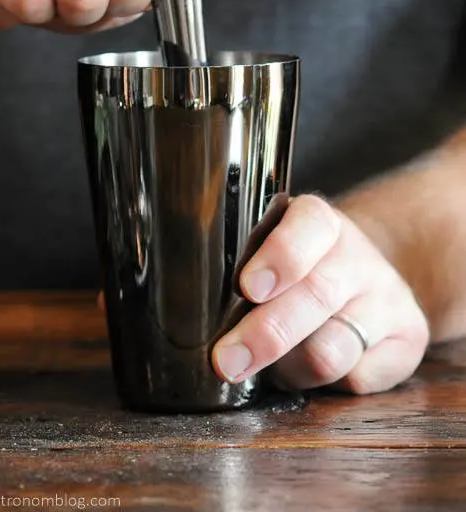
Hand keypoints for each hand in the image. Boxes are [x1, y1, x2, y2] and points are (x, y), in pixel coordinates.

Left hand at [211, 194, 429, 393]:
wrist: (360, 279)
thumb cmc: (294, 271)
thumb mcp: (266, 251)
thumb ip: (243, 269)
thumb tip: (198, 314)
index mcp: (317, 220)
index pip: (308, 227)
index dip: (280, 257)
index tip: (248, 287)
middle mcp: (357, 254)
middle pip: (316, 296)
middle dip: (266, 334)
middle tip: (226, 361)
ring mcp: (386, 295)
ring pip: (332, 349)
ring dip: (289, 368)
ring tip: (270, 366)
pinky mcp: (409, 336)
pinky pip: (358, 378)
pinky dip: (325, 386)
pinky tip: (311, 370)